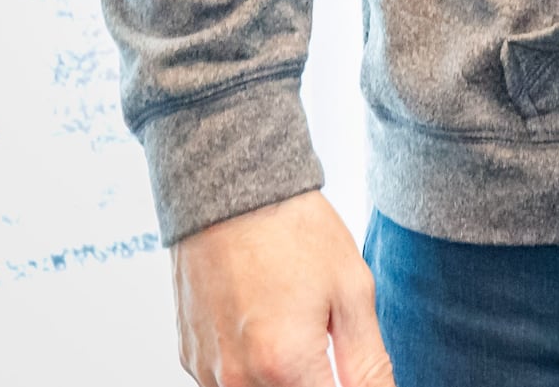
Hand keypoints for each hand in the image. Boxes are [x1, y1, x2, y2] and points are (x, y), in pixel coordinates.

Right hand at [170, 191, 390, 386]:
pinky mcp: (190, 358)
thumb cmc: (297, 233)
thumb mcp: (351, 292)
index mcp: (286, 365)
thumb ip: (368, 364)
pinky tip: (268, 328)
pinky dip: (254, 371)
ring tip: (294, 327)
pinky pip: (228, 384)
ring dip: (283, 378)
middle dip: (315, 381)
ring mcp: (208, 371)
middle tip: (325, 344)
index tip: (352, 371)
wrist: (231, 191)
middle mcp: (239, 379)